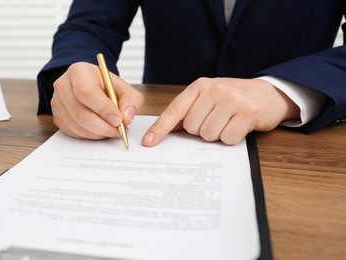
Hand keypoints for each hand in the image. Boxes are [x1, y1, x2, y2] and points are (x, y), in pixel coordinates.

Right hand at [51, 62, 143, 139]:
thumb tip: (127, 117)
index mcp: (78, 72)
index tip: (118, 120)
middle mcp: (63, 86)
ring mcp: (57, 103)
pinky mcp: (57, 117)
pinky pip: (74, 133)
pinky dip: (91, 136)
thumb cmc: (105, 86)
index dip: (103, 109)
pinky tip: (101, 130)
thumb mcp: (123, 87)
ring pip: (78, 126)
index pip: (87, 93)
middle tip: (120, 130)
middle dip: (104, 127)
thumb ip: (131, 100)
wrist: (90, 86)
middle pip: (81, 114)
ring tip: (113, 130)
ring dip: (99, 133)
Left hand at [142, 77, 299, 145]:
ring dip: (217, 135)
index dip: (160, 128)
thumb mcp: (209, 98)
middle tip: (217, 121)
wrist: (269, 94)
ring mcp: (231, 100)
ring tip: (228, 122)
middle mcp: (214, 90)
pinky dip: (232, 138)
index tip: (148, 143)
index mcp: (200, 86)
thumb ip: (189, 111)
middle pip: (192, 128)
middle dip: (202, 131)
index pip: (175, 110)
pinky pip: (227, 138)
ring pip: (208, 135)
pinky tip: (239, 127)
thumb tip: (167, 130)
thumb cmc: (235, 98)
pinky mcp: (247, 112)